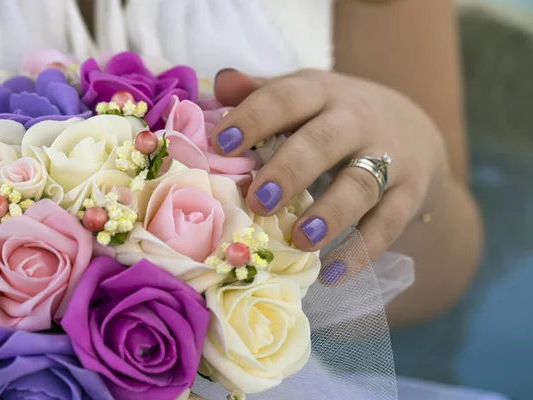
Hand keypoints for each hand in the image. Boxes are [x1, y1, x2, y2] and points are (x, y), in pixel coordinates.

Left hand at [211, 69, 447, 258]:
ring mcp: (390, 156)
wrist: (414, 130)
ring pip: (361, 184)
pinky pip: (389, 224)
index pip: (286, 98)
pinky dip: (362, 250)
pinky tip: (332, 275)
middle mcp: (357, 120)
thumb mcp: (306, 95)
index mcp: (321, 93)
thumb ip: (263, 92)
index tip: (221, 144)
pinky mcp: (411, 192)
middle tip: (258, 200)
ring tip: (302, 240)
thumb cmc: (337, 116)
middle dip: (291, 170)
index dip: (255, 118)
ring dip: (332, 213)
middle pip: (324, 141)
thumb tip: (222, 82)